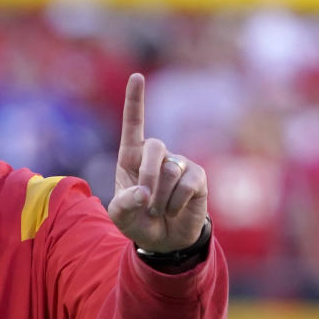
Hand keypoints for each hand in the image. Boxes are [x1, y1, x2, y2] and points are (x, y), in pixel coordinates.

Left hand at [107, 73, 207, 252]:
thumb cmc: (137, 222)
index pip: (133, 126)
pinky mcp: (197, 177)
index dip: (135, 101)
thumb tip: (143, 192)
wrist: (164, 241)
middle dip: (148, 177)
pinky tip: (174, 210)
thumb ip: (124, 204)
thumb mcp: (120, 216)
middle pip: (154, 147)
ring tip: (159, 211)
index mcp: (132, 158)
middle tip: (146, 203)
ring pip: (170, 170)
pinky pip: (187, 184)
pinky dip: (176, 202)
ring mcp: (178, 164)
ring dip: (161, 197)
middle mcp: (156, 156)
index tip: (136, 76)